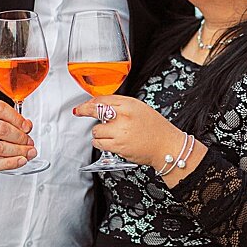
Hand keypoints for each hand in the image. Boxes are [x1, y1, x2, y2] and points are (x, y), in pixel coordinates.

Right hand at [0, 100, 35, 175]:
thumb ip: (1, 117)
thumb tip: (26, 124)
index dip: (17, 118)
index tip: (26, 126)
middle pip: (1, 128)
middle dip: (20, 136)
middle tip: (29, 141)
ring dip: (19, 151)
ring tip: (28, 152)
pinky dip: (10, 163)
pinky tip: (19, 161)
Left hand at [73, 95, 187, 168]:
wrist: (166, 146)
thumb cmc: (156, 128)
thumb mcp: (140, 108)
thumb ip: (121, 105)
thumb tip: (101, 105)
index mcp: (130, 104)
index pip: (102, 100)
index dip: (89, 103)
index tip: (83, 106)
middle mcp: (124, 117)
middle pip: (95, 112)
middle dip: (85, 112)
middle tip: (80, 112)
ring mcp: (120, 132)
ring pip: (96, 130)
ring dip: (99, 132)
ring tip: (109, 133)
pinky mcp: (118, 146)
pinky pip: (99, 143)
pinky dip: (99, 142)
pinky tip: (107, 141)